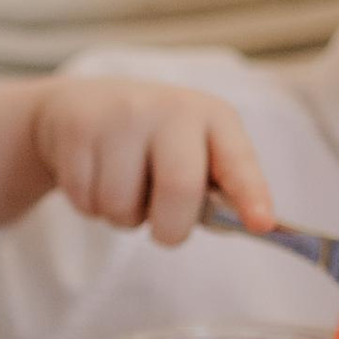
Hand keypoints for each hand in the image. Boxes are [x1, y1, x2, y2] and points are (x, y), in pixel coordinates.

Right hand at [29, 76, 272, 245]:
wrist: (80, 106)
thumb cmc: (153, 143)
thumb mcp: (194, 152)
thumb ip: (219, 191)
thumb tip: (249, 226)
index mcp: (211, 116)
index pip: (236, 160)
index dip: (250, 193)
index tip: (261, 225)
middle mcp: (168, 108)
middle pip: (179, 188)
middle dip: (171, 228)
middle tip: (164, 231)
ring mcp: (119, 115)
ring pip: (122, 203)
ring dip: (122, 217)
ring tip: (123, 189)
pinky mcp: (77, 128)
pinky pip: (85, 200)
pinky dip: (91, 207)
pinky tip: (94, 179)